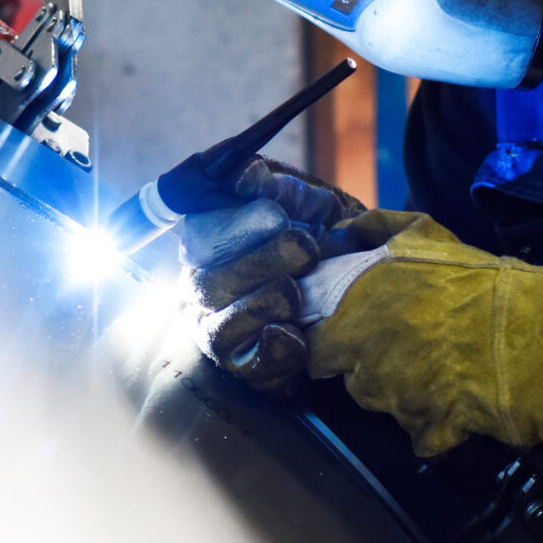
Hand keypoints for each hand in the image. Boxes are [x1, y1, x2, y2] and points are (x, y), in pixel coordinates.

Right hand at [180, 158, 364, 393]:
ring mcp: (218, 333)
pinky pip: (249, 367)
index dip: (232, 225)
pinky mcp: (246, 369)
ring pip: (221, 328)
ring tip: (298, 292)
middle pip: (208, 284)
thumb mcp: (298, 206)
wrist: (344, 295)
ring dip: (264, 305)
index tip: (276, 213)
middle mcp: (202, 291)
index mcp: (206, 246)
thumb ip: (274, 187)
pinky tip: (297, 336)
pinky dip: (275, 351)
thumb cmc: (309, 242)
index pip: (198, 234)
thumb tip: (247, 172)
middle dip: (260, 262)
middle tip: (306, 247)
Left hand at [305, 215, 542, 501]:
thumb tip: (343, 227)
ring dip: (404, 392)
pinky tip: (459, 398)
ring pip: (383, 404)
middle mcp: (368, 355)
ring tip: (444, 366)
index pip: (316, 343)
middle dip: (371, 366)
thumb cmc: (484, 280)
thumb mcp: (427, 235)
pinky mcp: (428, 428)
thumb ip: (376, 228)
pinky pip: (420, 433)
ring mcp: (396, 396)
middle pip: (350, 376)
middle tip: (412, 347)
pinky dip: (435, 424)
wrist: (541, 332)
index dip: (334, 341)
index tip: (357, 335)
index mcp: (359, 309)